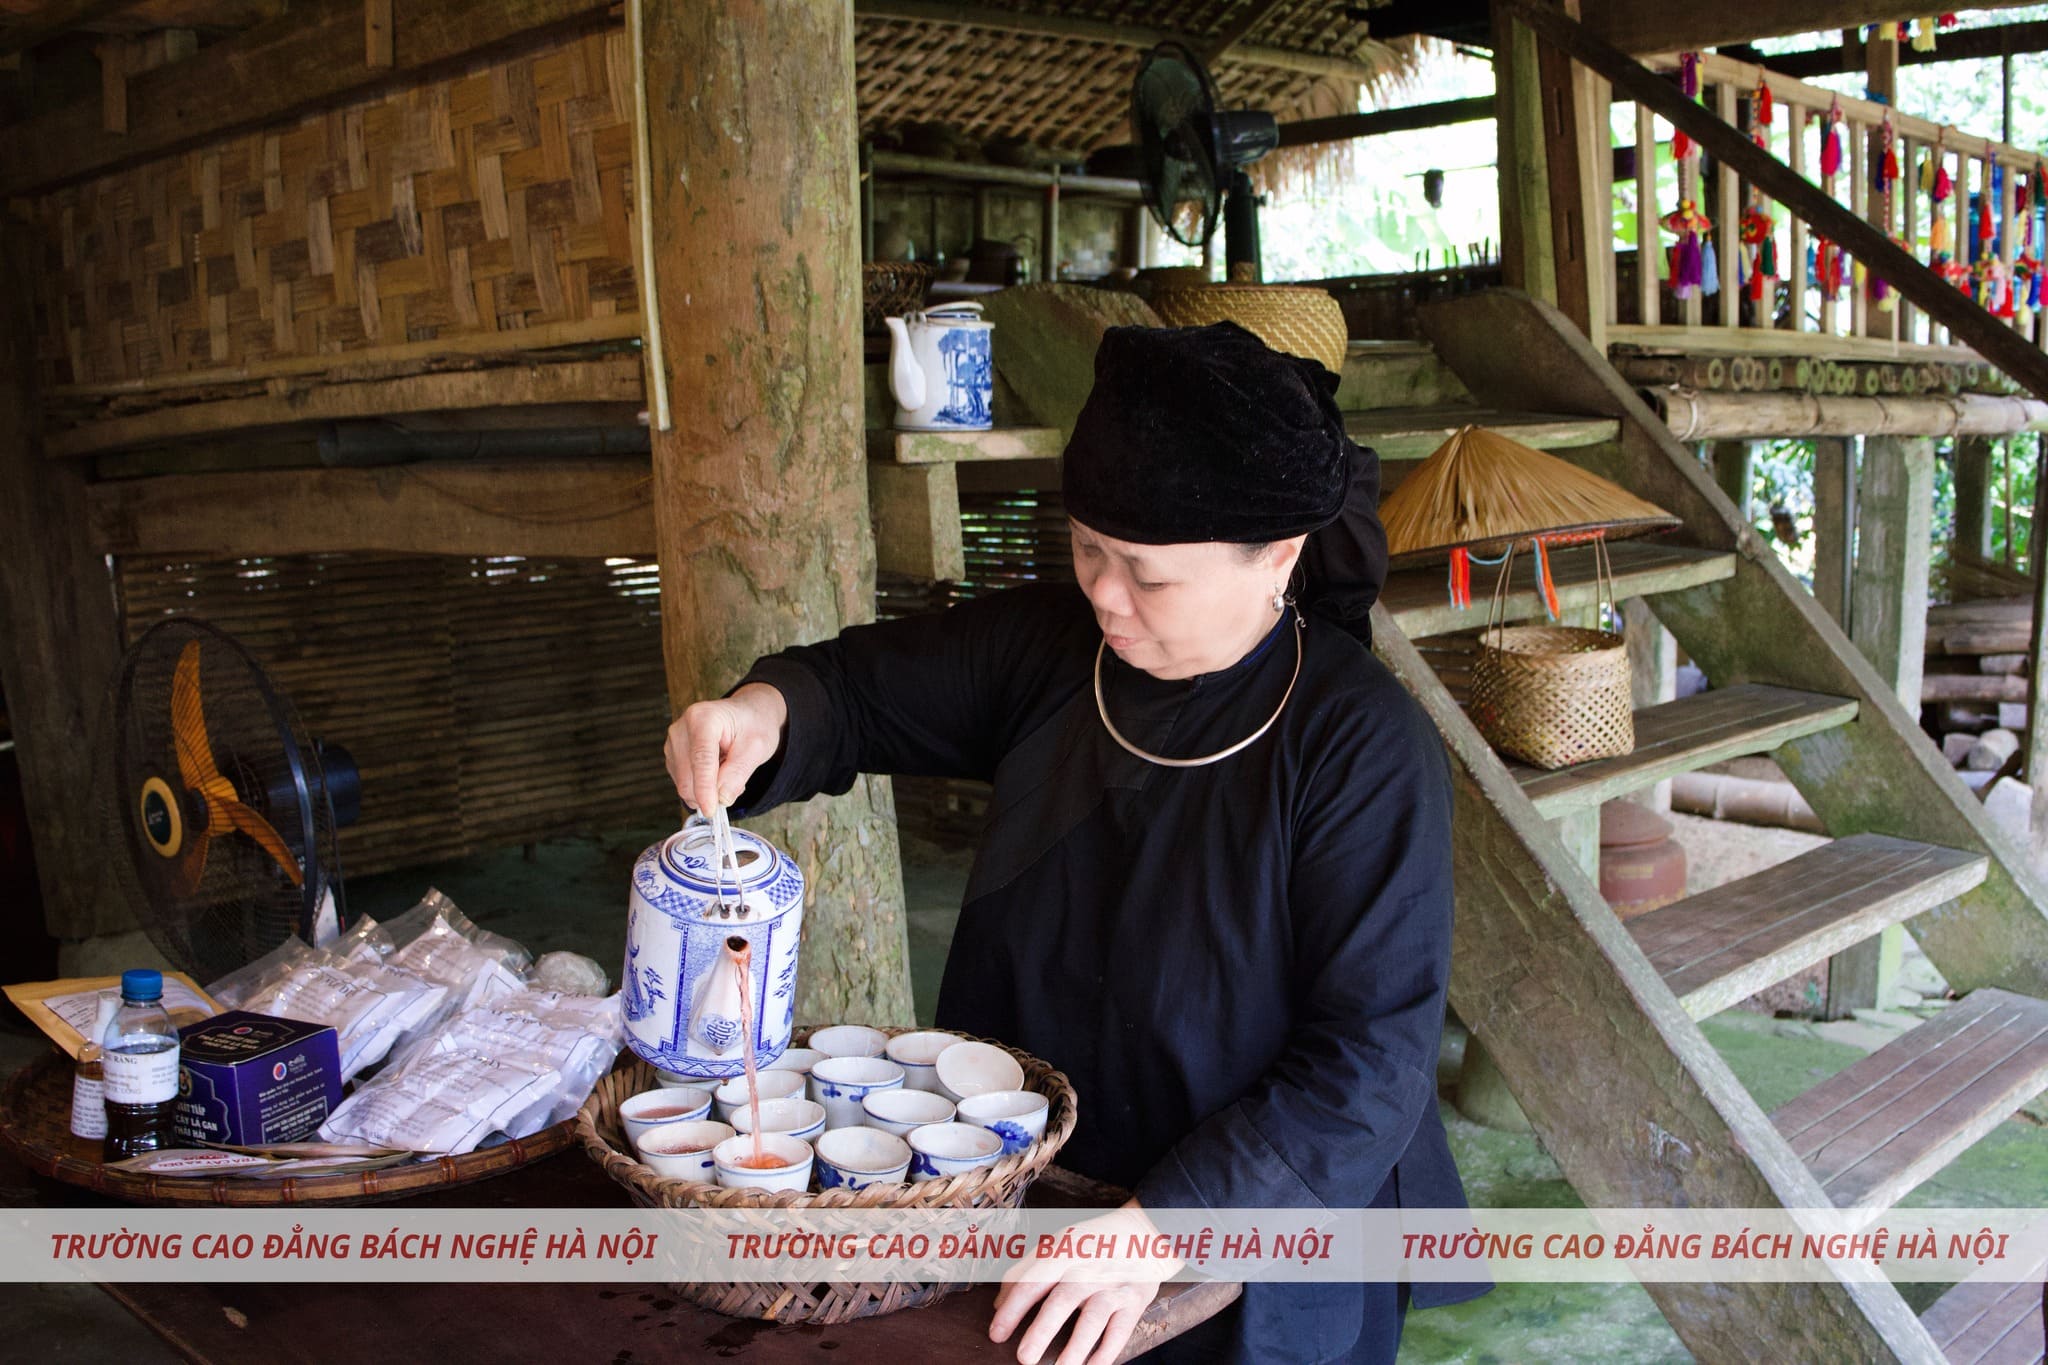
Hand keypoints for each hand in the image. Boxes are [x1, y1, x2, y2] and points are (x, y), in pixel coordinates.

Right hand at [664, 683, 787, 810]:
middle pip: (687, 777)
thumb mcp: (757, 748)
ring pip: (684, 784)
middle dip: (710, 792)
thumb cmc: (753, 726)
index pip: (700, 760)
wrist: (747, 715)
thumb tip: (721, 799)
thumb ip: (738, 774)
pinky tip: (717, 771)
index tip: (711, 810)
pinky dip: (702, 786)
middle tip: (736, 784)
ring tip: (728, 770)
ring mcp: (673, 742)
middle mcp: (681, 729)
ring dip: (708, 789)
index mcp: (703, 718)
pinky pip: (684, 783)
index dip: (704, 789)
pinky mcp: (672, 756)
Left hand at [989, 1202, 1175, 1364]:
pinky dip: (1106, 1352)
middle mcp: (1088, 1267)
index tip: (997, 1333)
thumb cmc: (1089, 1242)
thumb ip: (1025, 1270)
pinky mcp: (1135, 1300)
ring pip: (1094, 1318)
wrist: (1142, 1230)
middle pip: (1063, 1299)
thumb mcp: (1056, 1244)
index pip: (1033, 1281)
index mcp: (1063, 1252)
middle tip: (1024, 1357)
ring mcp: (1114, 1284)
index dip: (1013, 1309)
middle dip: (1042, 1330)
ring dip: (1076, 1347)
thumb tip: (998, 1304)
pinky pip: (1120, 1330)